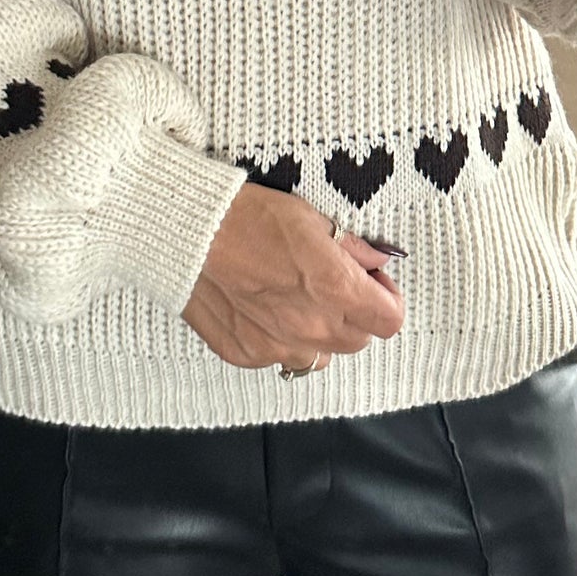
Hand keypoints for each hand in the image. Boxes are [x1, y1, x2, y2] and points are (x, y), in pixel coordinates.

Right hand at [182, 184, 404, 371]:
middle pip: (359, 340)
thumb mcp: (310, 218)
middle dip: (354, 315)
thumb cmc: (247, 217)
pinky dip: (279, 339)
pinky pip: (279, 357)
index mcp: (336, 289)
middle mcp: (311, 327)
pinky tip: (262, 308)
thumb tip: (376, 261)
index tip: (373, 285)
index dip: (386, 301)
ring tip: (294, 300)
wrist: (186, 234)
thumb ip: (351, 248)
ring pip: (320, 356)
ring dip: (318, 334)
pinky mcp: (247, 355)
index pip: (390, 321)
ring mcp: (278, 346)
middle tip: (332, 287)